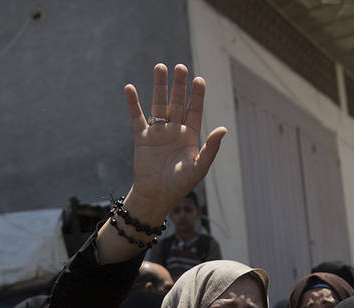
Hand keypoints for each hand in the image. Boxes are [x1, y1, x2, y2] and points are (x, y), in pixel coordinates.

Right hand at [98, 63, 227, 262]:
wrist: (156, 195)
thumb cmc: (180, 184)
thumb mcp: (199, 167)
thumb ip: (211, 148)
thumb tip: (223, 129)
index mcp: (190, 136)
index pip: (194, 110)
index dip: (197, 95)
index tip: (199, 79)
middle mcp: (174, 130)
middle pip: (177, 102)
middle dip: (179, 85)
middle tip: (180, 67)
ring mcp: (158, 132)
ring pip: (158, 104)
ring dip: (159, 86)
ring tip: (160, 66)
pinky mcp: (142, 138)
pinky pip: (137, 117)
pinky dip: (133, 104)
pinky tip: (130, 88)